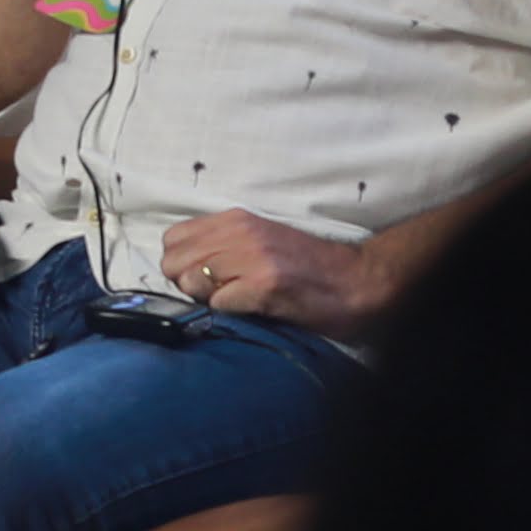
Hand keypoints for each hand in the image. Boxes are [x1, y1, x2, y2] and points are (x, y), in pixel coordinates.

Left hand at [157, 209, 367, 329]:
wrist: (357, 280)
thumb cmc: (309, 266)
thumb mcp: (261, 240)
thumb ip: (223, 244)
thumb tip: (182, 267)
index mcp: (237, 219)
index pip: (173, 237)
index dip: (181, 263)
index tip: (203, 276)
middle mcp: (241, 232)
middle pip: (173, 261)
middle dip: (187, 283)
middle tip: (217, 292)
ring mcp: (252, 258)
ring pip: (190, 281)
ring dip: (206, 298)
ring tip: (236, 300)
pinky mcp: (264, 285)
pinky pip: (217, 303)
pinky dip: (228, 312)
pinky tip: (251, 309)